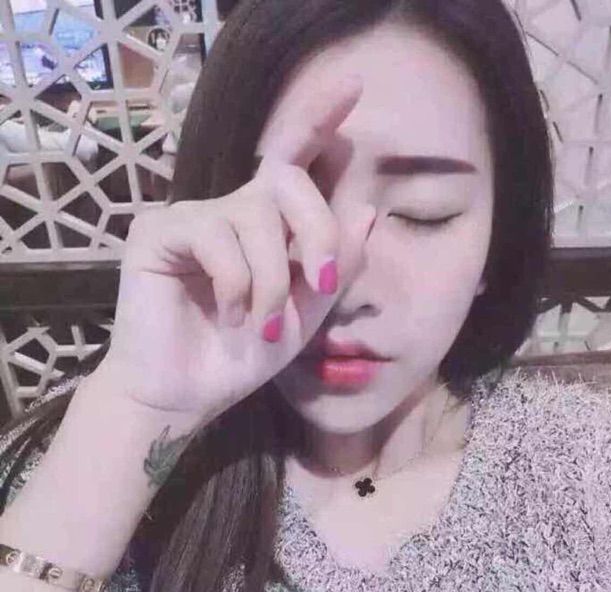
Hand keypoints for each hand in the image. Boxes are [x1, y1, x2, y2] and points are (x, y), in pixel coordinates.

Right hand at [99, 74, 375, 428]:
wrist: (185, 396)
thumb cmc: (242, 357)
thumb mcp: (306, 313)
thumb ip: (336, 265)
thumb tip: (366, 209)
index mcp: (268, 227)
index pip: (294, 160)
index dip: (319, 120)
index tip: (353, 87)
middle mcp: (232, 211)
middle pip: (287, 179)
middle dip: (317, 229)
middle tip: (319, 283)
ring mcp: (193, 217)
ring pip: (255, 216)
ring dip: (272, 279)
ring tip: (264, 324)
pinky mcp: (156, 230)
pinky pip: (214, 236)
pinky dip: (235, 283)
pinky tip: (228, 316)